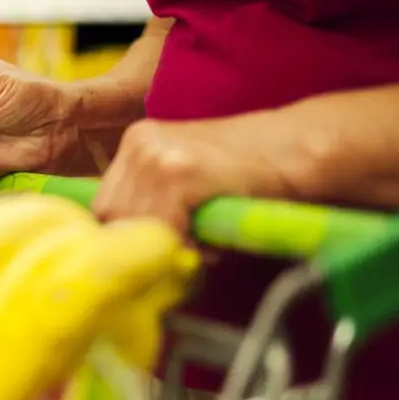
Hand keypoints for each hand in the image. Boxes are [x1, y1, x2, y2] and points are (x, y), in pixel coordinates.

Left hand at [92, 115, 310, 232]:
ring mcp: (156, 154)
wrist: (295, 149)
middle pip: (110, 215)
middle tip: (178, 251)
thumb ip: (155, 207)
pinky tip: (207, 238)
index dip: (124, 235)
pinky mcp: (179, 170)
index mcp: (135, 142)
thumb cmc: (246, 175)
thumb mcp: (188, 182)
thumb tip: (130, 257)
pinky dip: (183, 241)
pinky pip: (163, 224)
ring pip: (134, 223)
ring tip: (198, 243)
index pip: (103, 205)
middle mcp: (138, 143)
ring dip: (163, 243)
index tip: (148, 253)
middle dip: (139, 242)